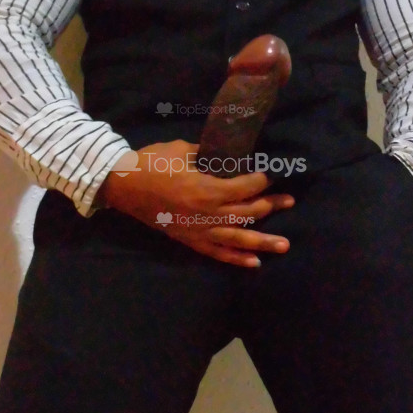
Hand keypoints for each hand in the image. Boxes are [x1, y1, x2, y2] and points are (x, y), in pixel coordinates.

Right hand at [98, 140, 294, 266]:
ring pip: (238, 238)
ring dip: (263, 241)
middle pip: (248, 212)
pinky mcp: (189, 240)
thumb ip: (208, 154)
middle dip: (270, 206)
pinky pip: (217, 252)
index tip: (272, 174)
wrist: (123, 186)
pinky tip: (255, 262)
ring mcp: (199, 230)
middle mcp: (207, 213)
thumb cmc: (152, 163)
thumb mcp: (182, 150)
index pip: (245, 187)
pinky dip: (236, 258)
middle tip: (289, 202)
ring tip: (284, 244)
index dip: (261, 180)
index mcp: (206, 188)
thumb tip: (228, 154)